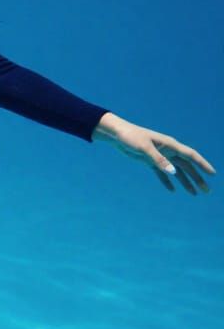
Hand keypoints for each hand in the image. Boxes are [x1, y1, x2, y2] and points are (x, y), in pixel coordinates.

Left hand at [94, 112, 214, 193]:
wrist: (117, 134)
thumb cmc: (131, 137)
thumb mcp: (144, 148)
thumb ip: (158, 160)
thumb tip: (173, 172)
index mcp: (170, 145)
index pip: (191, 156)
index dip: (202, 165)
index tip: (212, 174)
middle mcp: (168, 150)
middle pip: (187, 166)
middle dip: (198, 178)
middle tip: (207, 191)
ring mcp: (159, 156)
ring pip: (177, 171)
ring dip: (186, 182)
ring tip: (194, 194)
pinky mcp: (150, 161)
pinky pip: (161, 173)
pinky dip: (167, 181)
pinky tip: (172, 190)